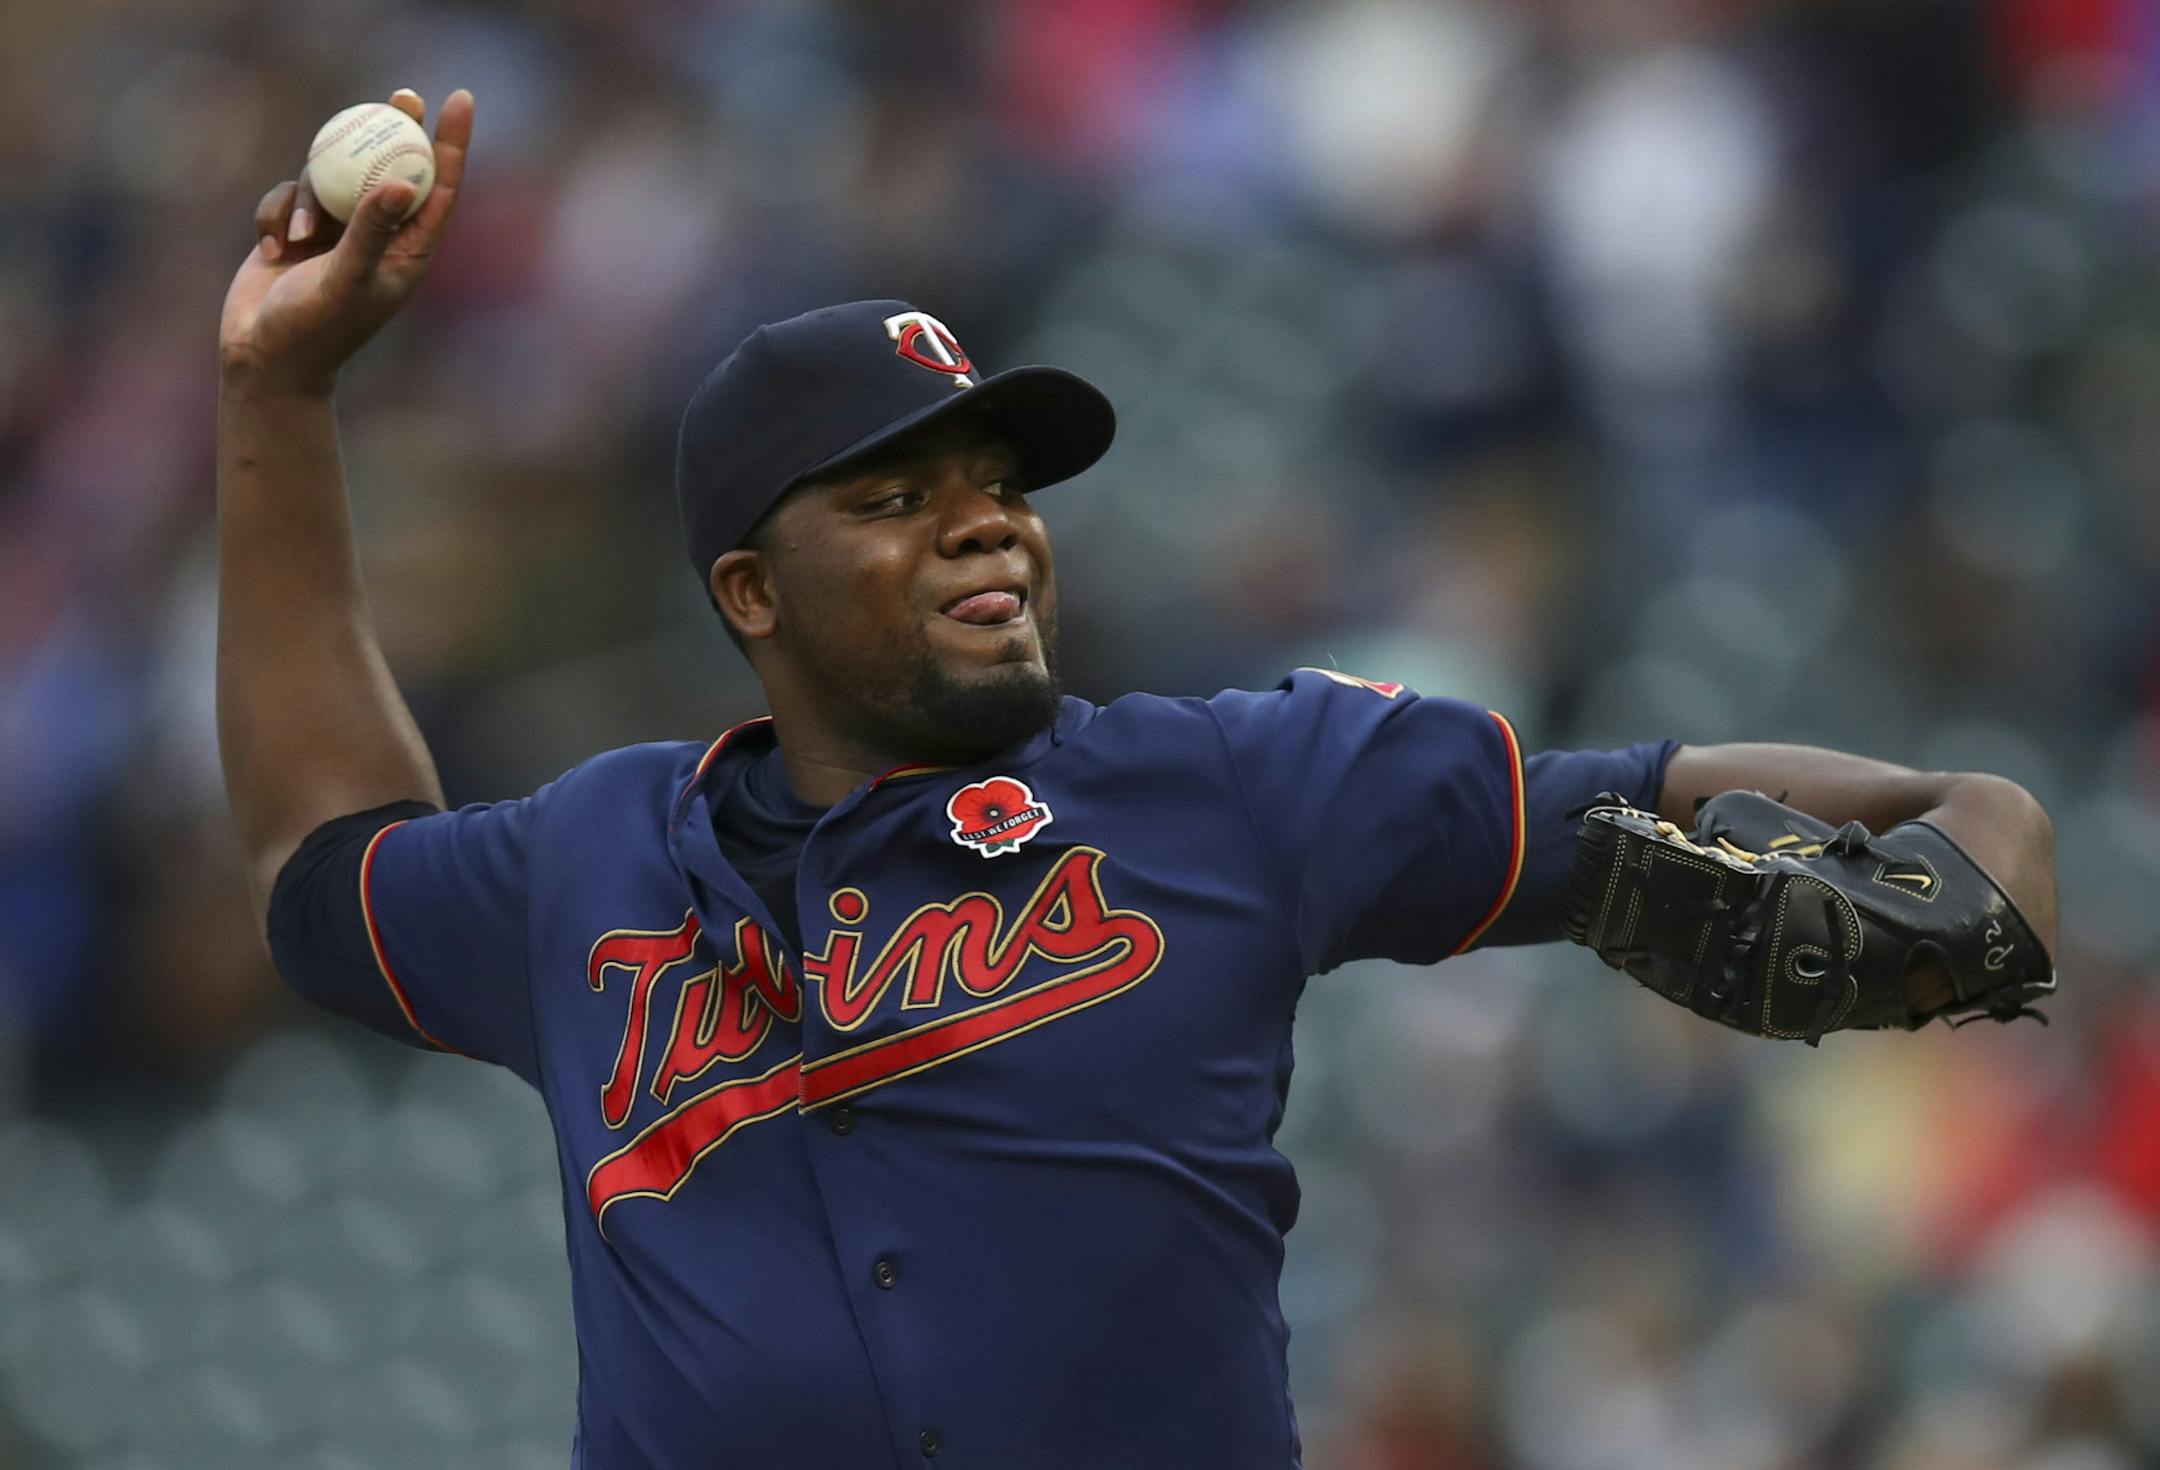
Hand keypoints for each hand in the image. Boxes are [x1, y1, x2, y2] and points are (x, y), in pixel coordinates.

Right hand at [218, 88, 473, 395]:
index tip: (459, 98)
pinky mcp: (297, 231)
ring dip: (310, 197)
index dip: (452, 143)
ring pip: (331, 176)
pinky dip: (276, 214)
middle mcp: (378, 237)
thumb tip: (404, 184)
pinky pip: (289, 195)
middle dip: (394, 129)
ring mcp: (336, 232)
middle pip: (391, 166)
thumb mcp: (346, 279)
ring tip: (299, 239)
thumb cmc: (315, 331)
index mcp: (408, 252)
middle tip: (402, 93)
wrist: (263, 360)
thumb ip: (372, 232)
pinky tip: (270, 248)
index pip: (438, 187)